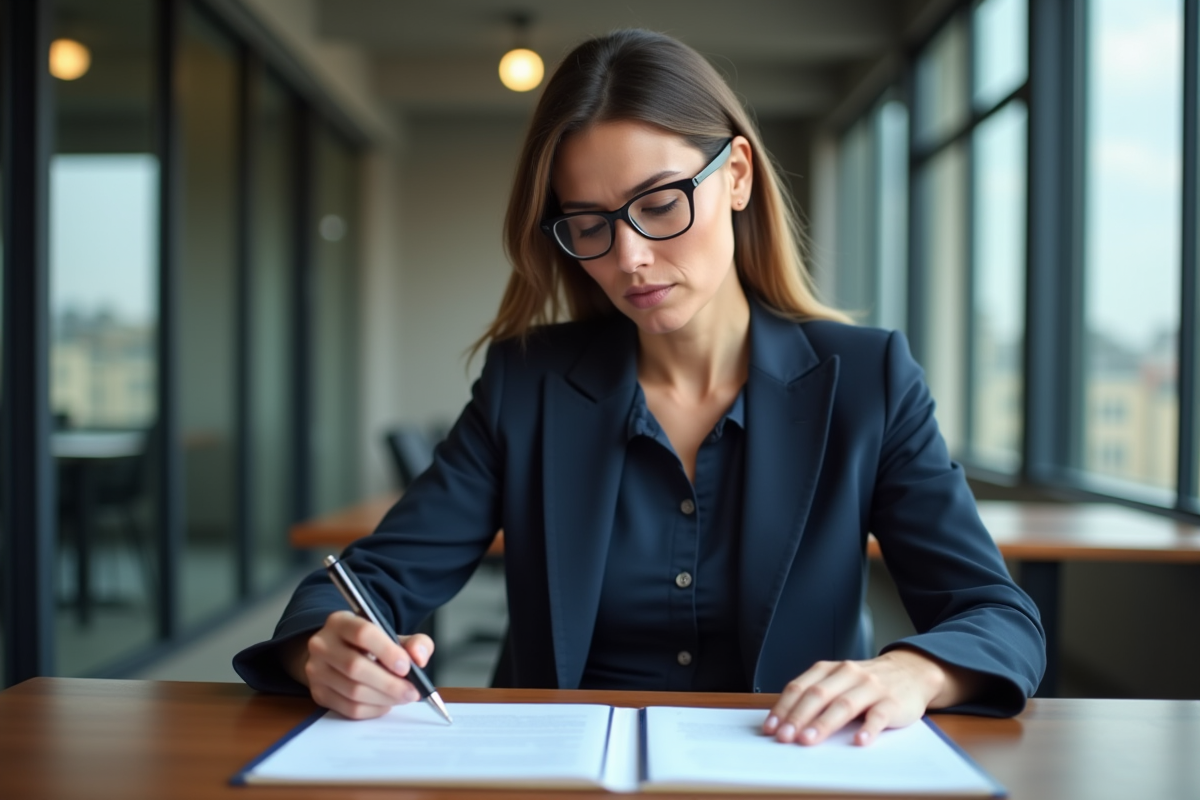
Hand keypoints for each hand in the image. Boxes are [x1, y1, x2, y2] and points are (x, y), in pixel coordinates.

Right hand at [286, 610, 435, 719]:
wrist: (335, 654)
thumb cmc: (369, 645)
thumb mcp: (392, 635)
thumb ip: (414, 642)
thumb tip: (419, 658)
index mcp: (340, 622)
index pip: (363, 633)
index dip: (387, 651)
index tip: (406, 667)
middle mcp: (322, 644)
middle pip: (356, 667)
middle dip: (390, 683)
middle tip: (412, 691)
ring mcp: (316, 670)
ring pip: (353, 691)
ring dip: (385, 698)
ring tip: (403, 697)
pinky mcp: (318, 693)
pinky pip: (349, 708)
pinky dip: (373, 709)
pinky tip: (386, 703)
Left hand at [761, 648, 979, 745]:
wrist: (912, 671)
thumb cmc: (867, 682)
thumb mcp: (840, 680)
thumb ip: (817, 695)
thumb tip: (786, 721)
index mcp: (831, 669)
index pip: (801, 686)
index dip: (784, 707)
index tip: (771, 727)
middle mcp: (849, 674)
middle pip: (819, 694)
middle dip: (799, 716)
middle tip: (785, 737)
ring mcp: (872, 687)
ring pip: (844, 704)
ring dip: (824, 723)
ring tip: (809, 740)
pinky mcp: (893, 702)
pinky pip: (879, 715)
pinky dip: (868, 728)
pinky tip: (859, 741)